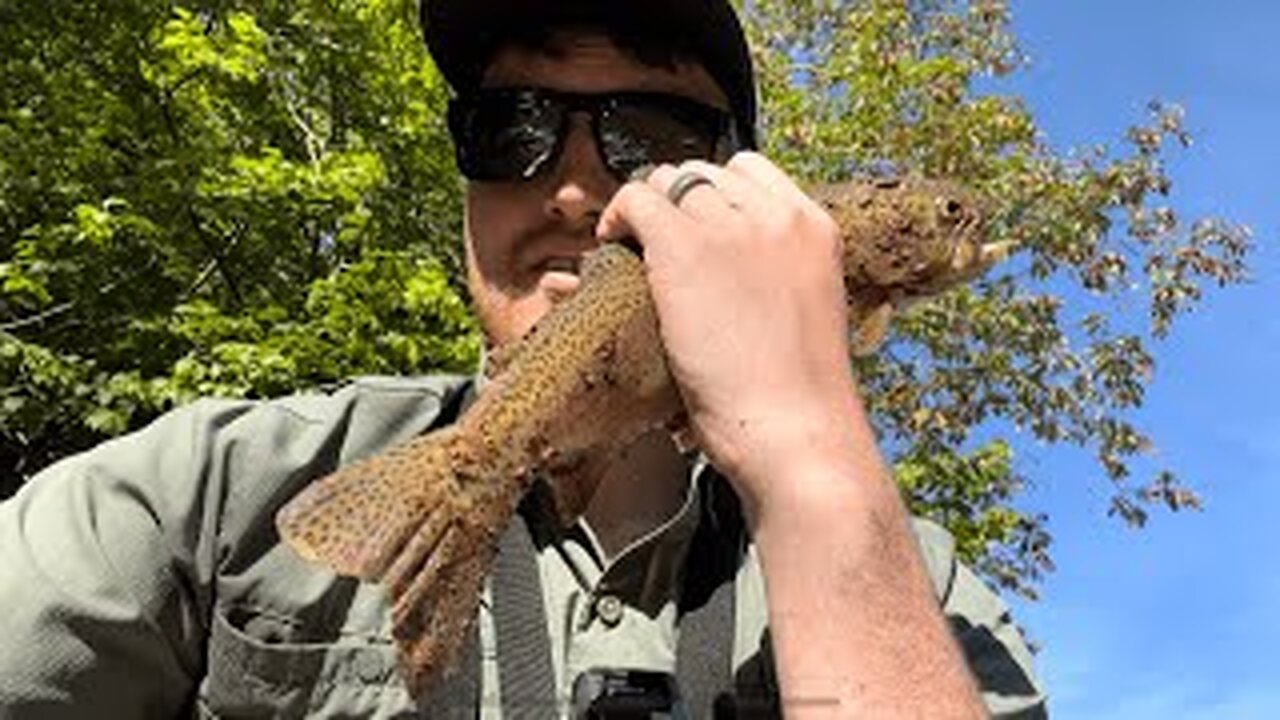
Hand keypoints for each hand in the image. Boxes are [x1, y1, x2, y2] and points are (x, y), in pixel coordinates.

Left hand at [596, 152, 865, 519]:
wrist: (797, 433)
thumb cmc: (799, 400)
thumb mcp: (802, 316)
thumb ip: (777, 279)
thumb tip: (728, 275)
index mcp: (816, 229)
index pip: (753, 172)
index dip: (715, 194)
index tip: (695, 224)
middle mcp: (777, 216)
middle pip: (706, 173)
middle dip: (676, 201)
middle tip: (654, 240)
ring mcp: (732, 227)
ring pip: (668, 181)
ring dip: (645, 210)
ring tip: (629, 246)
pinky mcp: (686, 247)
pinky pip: (637, 200)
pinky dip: (618, 216)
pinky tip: (611, 244)